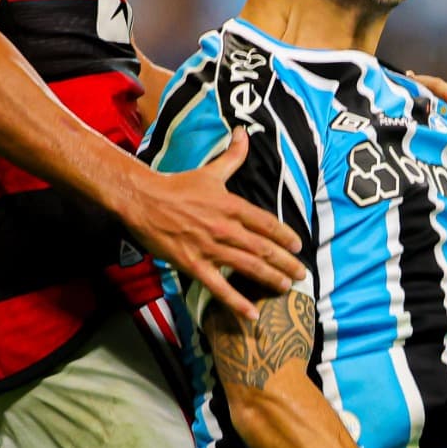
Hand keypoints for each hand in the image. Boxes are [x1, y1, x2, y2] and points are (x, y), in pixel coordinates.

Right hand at [121, 129, 306, 320]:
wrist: (144, 200)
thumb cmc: (178, 185)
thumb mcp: (210, 171)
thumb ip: (233, 156)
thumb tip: (244, 133)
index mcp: (232, 205)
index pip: (267, 223)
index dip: (285, 236)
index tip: (299, 245)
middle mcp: (225, 228)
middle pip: (263, 248)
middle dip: (286, 262)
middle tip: (302, 274)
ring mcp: (210, 248)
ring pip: (247, 267)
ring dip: (270, 278)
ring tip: (286, 287)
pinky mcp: (194, 264)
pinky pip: (219, 287)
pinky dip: (237, 302)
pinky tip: (252, 314)